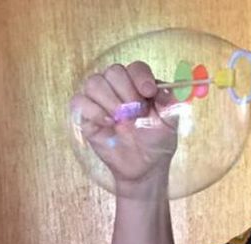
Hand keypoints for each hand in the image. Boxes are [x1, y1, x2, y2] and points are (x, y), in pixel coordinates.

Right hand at [70, 61, 179, 186]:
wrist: (144, 167)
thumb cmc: (157, 141)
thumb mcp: (171, 122)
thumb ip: (171, 102)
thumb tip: (167, 87)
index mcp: (139, 85)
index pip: (136, 67)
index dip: (140, 77)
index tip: (148, 92)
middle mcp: (118, 88)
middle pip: (113, 71)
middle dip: (126, 91)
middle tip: (136, 112)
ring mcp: (100, 101)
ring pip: (94, 82)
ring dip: (109, 100)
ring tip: (121, 119)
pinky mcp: (86, 116)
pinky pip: (79, 101)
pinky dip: (93, 110)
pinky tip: (107, 123)